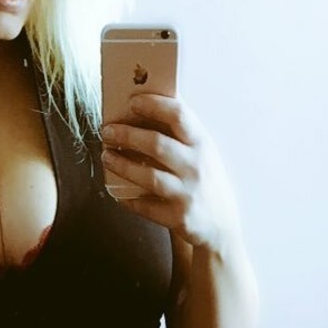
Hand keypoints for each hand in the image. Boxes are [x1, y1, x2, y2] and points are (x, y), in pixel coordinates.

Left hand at [100, 93, 242, 251]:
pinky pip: (145, 206)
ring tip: (106, 156)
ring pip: (148, 176)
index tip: (132, 101)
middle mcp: (196, 166)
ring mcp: (188, 193)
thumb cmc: (204, 183)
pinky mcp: (179, 217)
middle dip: (127, 135)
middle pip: (157, 144)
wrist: (221, 226)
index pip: (179, 116)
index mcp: (202, 144)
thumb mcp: (201, 155)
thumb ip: (180, 136)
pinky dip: (129, 200)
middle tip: (107, 130)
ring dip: (122, 165)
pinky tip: (118, 194)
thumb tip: (146, 111)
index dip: (154, 105)